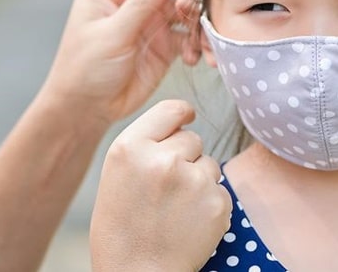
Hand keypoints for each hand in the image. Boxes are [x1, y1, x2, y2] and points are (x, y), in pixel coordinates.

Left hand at [40, 0, 200, 126]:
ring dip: (197, 23)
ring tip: (201, 41)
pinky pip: (188, 35)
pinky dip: (196, 43)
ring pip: (183, 10)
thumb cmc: (85, 70)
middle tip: (202, 12)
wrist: (86, 110)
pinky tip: (196, 58)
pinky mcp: (163, 44)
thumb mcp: (112, 34)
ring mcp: (148, 21)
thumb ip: (141, 3)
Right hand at [90, 101, 230, 271]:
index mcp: (130, 147)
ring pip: (209, 164)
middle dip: (186, 157)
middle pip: (193, 138)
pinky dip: (210, 204)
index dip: (182, 114)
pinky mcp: (216, 202)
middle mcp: (162, 158)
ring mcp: (192, 180)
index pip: (170, 108)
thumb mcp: (116, 174)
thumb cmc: (121, 228)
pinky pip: (220, 190)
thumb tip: (183, 119)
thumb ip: (145, 144)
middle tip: (165, 188)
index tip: (186, 119)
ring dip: (199, 180)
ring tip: (174, 209)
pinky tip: (188, 222)